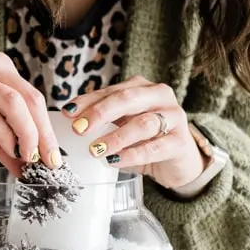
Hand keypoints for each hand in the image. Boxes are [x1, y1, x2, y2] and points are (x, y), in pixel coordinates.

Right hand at [0, 52, 61, 174]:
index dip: (48, 128)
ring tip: (31, 158)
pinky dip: (5, 136)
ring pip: (15, 104)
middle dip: (45, 134)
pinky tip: (10, 151)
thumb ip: (1, 142)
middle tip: (50, 162)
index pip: (33, 97)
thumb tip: (24, 167)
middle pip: (31, 99)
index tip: (54, 155)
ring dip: (29, 135)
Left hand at [62, 76, 205, 189]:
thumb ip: (102, 120)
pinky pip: (154, 148)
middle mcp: (160, 97)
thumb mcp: (123, 126)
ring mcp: (174, 118)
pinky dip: (132, 155)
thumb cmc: (146, 140)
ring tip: (95, 150)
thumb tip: (71, 120)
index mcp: (142, 88)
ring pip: (143, 123)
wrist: (179, 161)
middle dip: (101, 113)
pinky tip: (115, 161)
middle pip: (128, 99)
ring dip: (116, 137)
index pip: (112, 91)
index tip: (68, 113)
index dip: (89, 101)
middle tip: (80, 128)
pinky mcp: (180, 142)